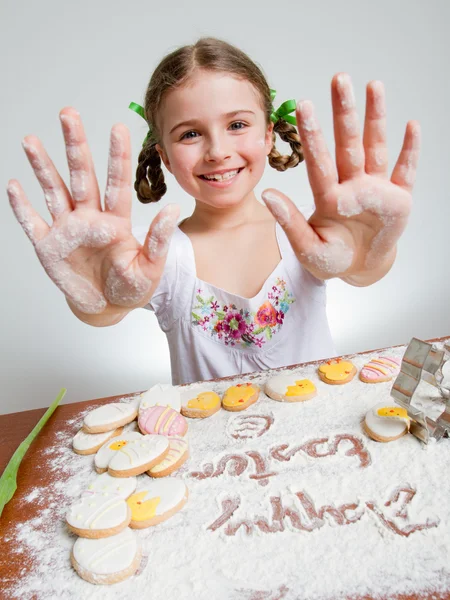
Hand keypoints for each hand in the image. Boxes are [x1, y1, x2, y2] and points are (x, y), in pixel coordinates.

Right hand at [7, 108, 178, 319]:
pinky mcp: (48, 245)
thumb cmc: (131, 286)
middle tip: (69, 113)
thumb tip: (173, 209)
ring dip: (43, 167)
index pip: (116, 182)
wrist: (107, 307)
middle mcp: (89, 217)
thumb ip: (158, 239)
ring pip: (54, 191)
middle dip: (75, 146)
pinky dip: (22, 207)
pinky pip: (32, 222)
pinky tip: (14, 185)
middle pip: (81, 176)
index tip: (118, 127)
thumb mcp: (150, 266)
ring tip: (31, 140)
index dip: (116, 156)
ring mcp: (66, 229)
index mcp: (115, 220)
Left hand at [262, 73, 419, 284]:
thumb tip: (268, 195)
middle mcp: (351, 185)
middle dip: (344, 112)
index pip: (319, 161)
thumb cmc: (331, 258)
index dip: (312, 135)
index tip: (303, 106)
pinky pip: (405, 171)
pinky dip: (410, 151)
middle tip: (340, 78)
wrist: (360, 269)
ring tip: (373, 85)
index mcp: (328, 196)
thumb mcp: (308, 247)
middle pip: (348, 143)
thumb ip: (291, 222)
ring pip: (375, 147)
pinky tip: (411, 126)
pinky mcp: (398, 199)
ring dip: (375, 118)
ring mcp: (376, 189)